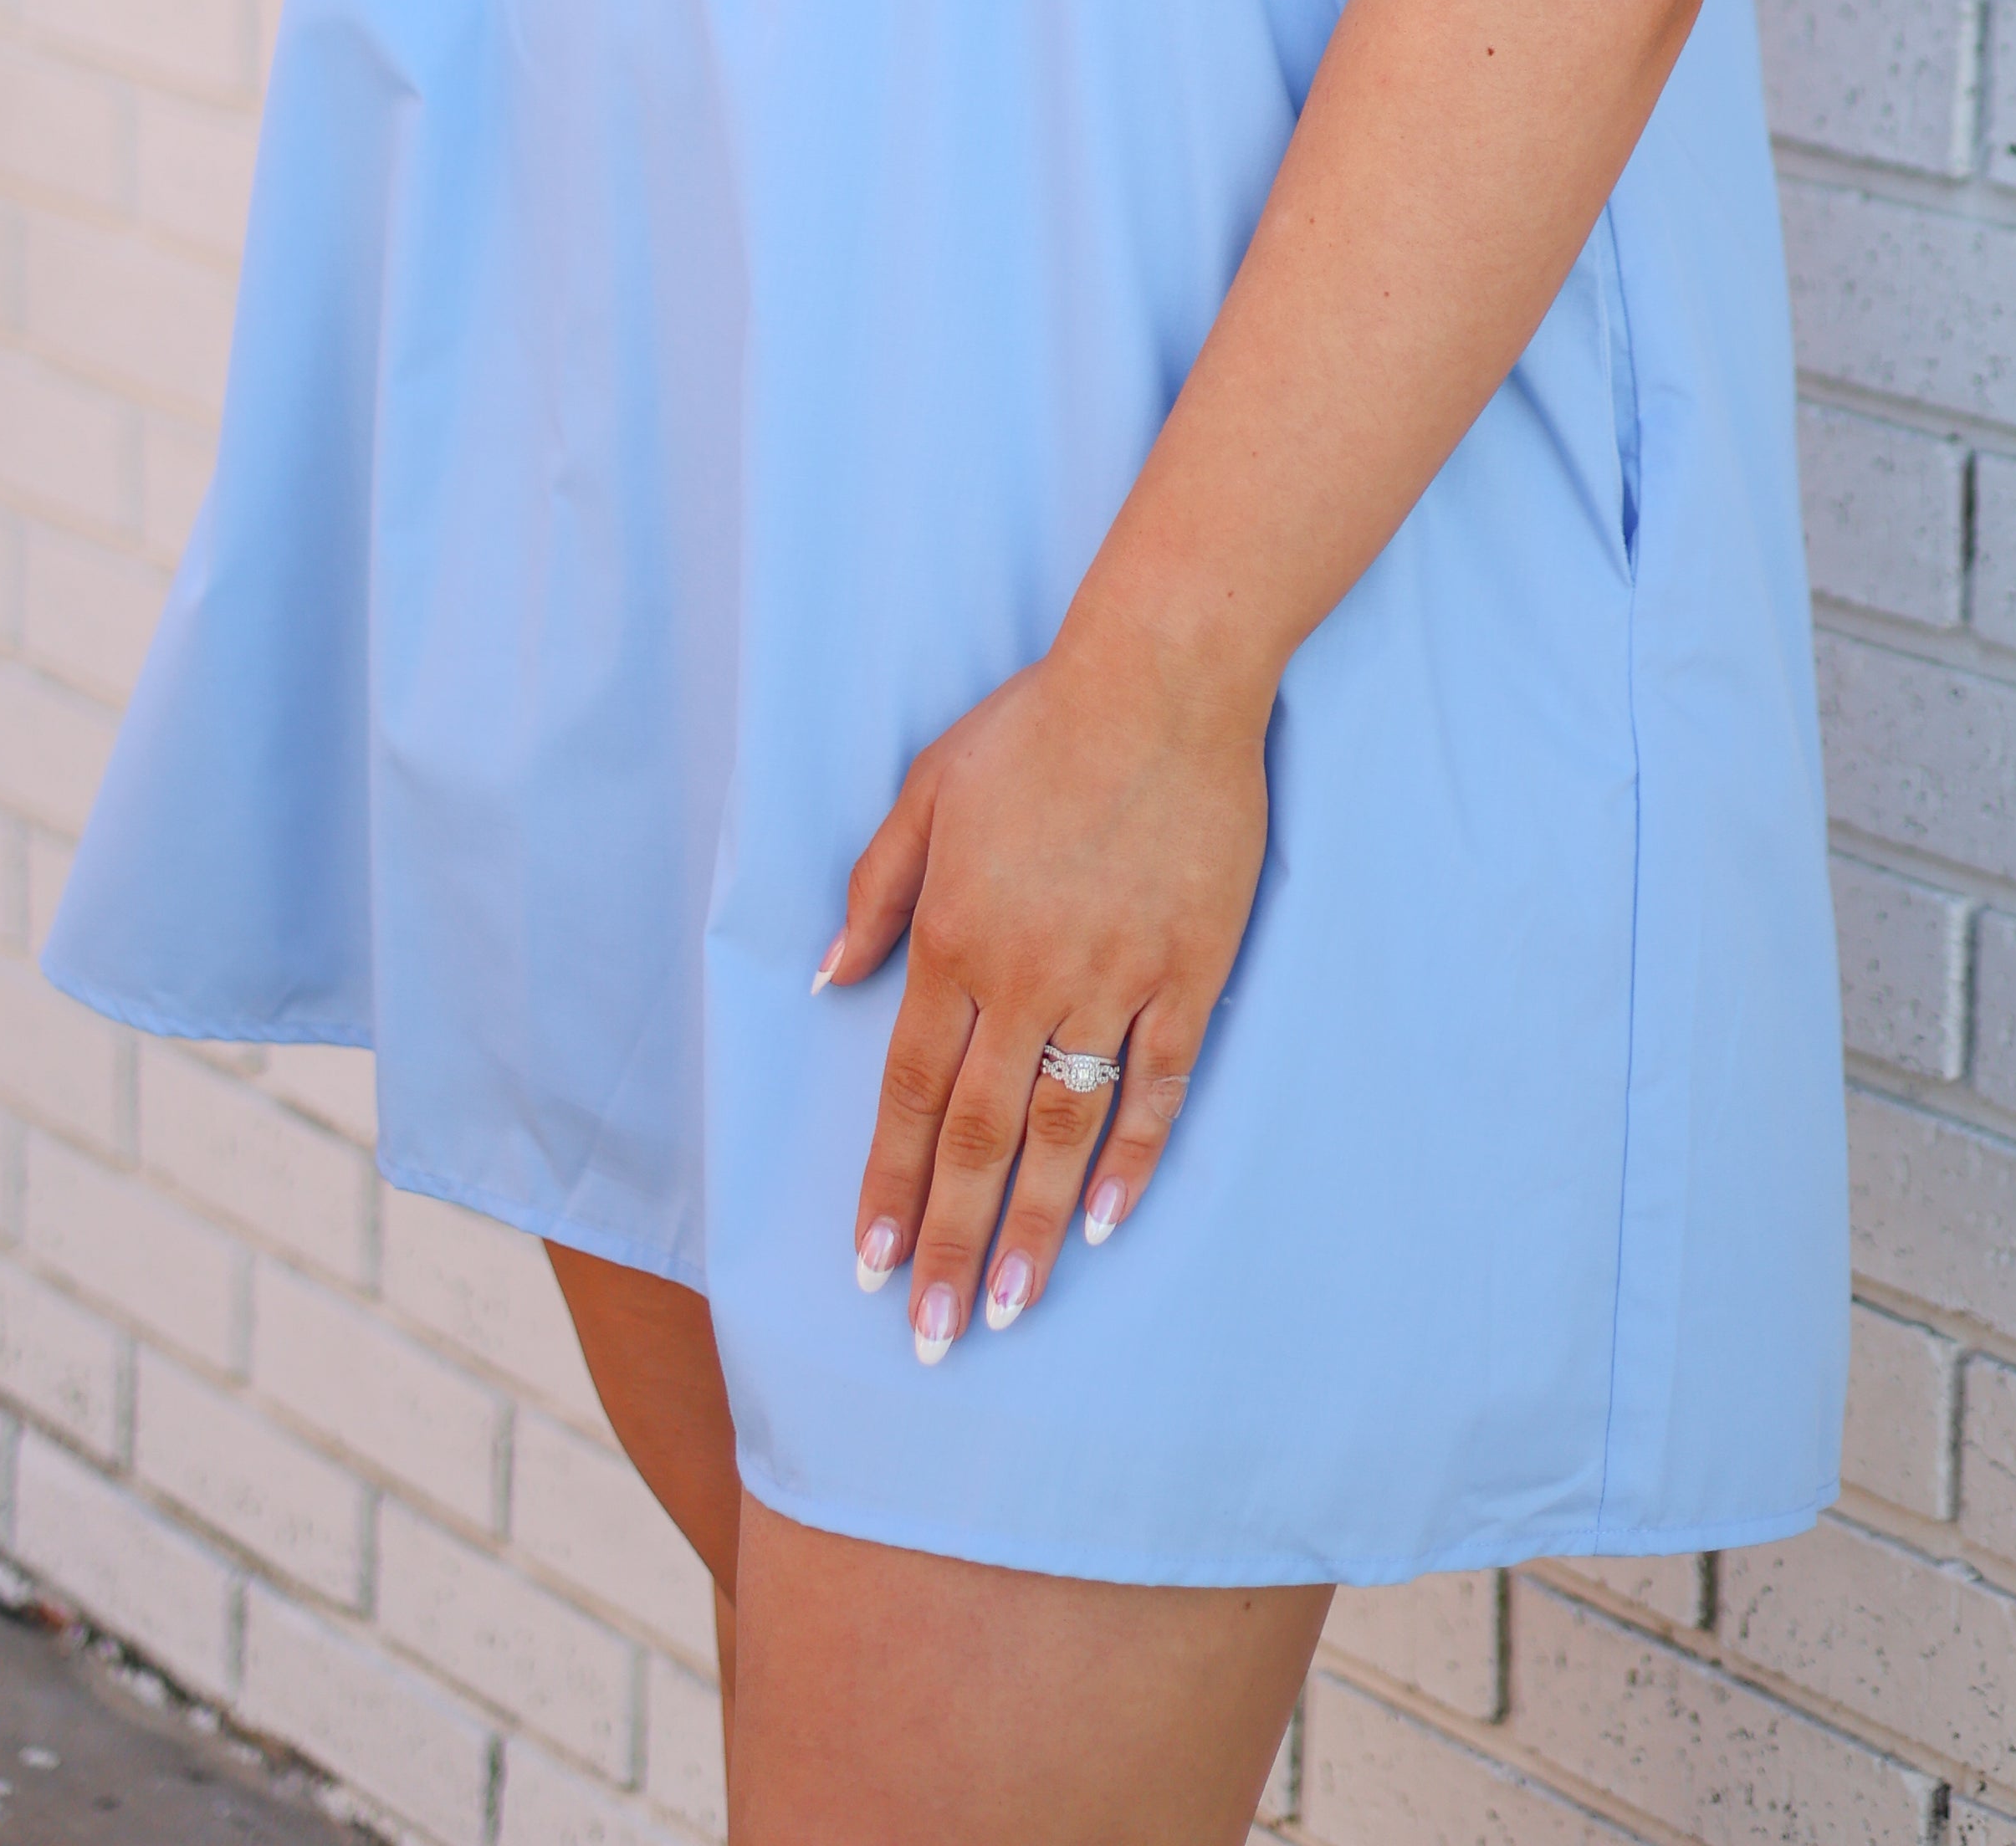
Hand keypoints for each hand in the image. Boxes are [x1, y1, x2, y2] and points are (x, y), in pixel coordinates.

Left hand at [817, 613, 1271, 1363]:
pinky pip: (1157, 1085)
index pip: (911, 1092)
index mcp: (955, 939)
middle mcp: (1027, 977)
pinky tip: (1107, 1222)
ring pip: (1062, 1131)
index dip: (890, 1184)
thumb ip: (876, 891)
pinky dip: (1132, 1158)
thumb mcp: (927, 791)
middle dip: (950, 1244)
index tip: (871, 1263)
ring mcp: (1113, 980)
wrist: (1161, 679)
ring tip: (1010, 1313)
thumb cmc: (1037, 725)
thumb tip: (827, 979)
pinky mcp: (1188, 972)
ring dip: (1032, 1229)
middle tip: (932, 1335)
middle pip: (978, 1136)